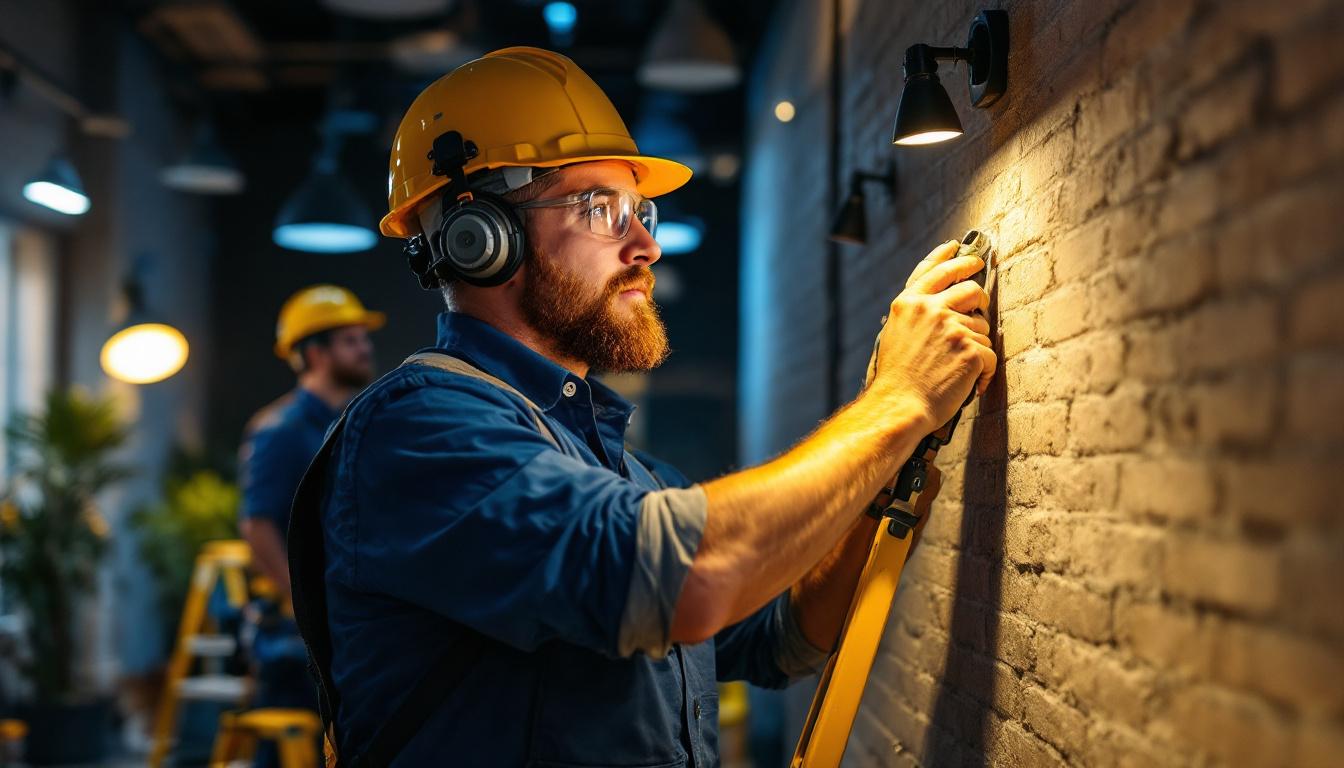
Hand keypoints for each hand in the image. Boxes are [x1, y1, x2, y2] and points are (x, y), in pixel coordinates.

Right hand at [864, 240, 995, 430]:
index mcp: (908, 303)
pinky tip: (972, 383)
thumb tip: (942, 303)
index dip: (953, 258)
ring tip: (958, 367)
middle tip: (980, 307)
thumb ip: (916, 314)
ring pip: (982, 327)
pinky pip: (991, 353)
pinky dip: (985, 371)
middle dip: (979, 299)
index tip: (965, 251)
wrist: (899, 405)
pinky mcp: (970, 349)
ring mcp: (952, 327)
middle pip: (970, 290)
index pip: (935, 270)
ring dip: (976, 346)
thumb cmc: (896, 378)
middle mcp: (930, 309)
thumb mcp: (895, 334)